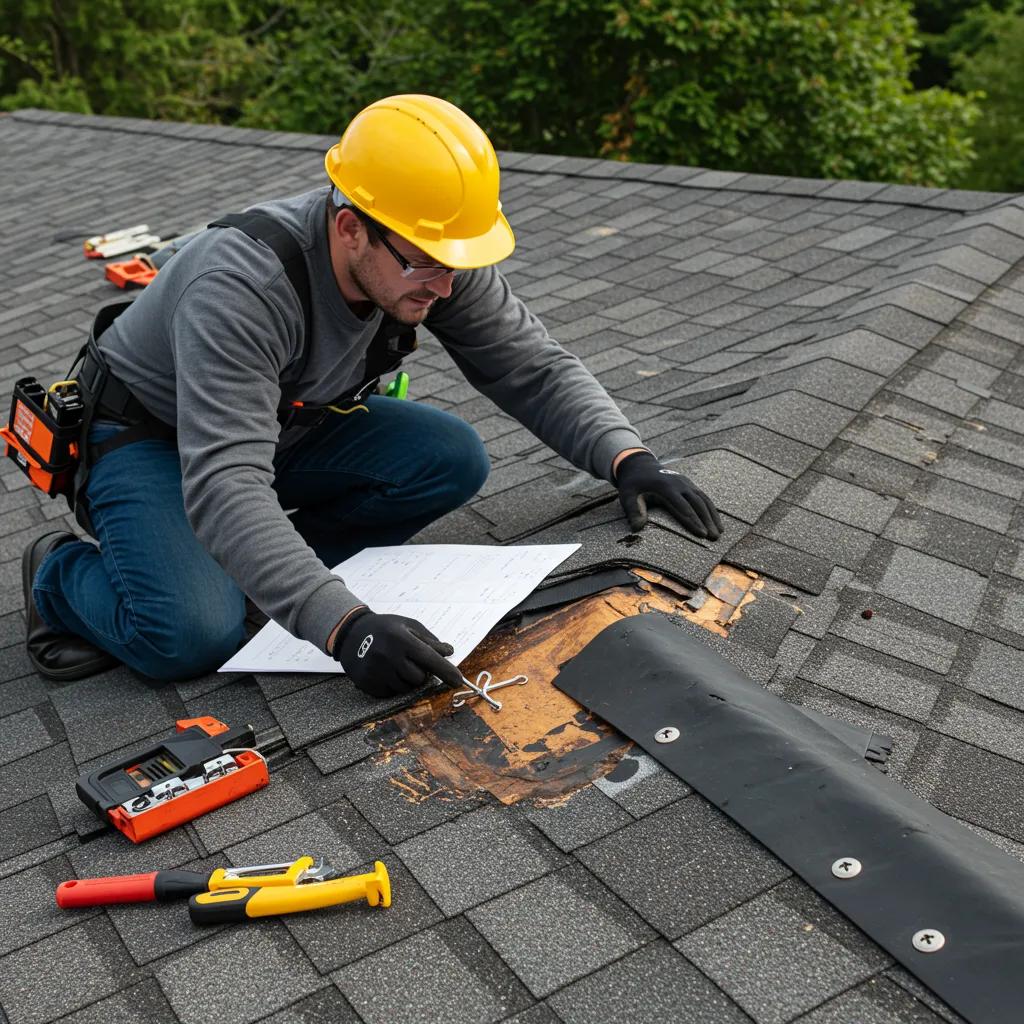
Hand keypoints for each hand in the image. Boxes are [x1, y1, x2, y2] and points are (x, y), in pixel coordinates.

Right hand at [331, 609, 463, 697]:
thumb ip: (430, 640)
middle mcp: (387, 656)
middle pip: (419, 678)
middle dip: (421, 673)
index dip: (446, 671)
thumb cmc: (386, 628)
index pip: (429, 659)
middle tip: (411, 661)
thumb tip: (449, 652)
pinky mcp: (368, 684)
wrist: (351, 633)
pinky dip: (393, 685)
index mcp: (401, 639)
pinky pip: (391, 694)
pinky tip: (385, 671)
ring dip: (407, 680)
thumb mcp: (409, 625)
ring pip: (406, 688)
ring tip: (396, 664)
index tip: (459, 681)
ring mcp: (376, 672)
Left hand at [614, 451, 722, 539]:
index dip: (692, 521)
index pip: (682, 507)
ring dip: (713, 516)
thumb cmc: (633, 485)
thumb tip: (637, 528)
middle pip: (697, 504)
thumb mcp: (627, 496)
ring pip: (703, 500)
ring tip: (720, 533)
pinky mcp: (689, 484)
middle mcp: (679, 484)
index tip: (701, 534)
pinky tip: (717, 521)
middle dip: (706, 521)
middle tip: (714, 538)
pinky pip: (703, 497)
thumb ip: (633, 511)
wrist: (640, 465)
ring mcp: (686, 483)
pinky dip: (711, 509)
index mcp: (665, 487)